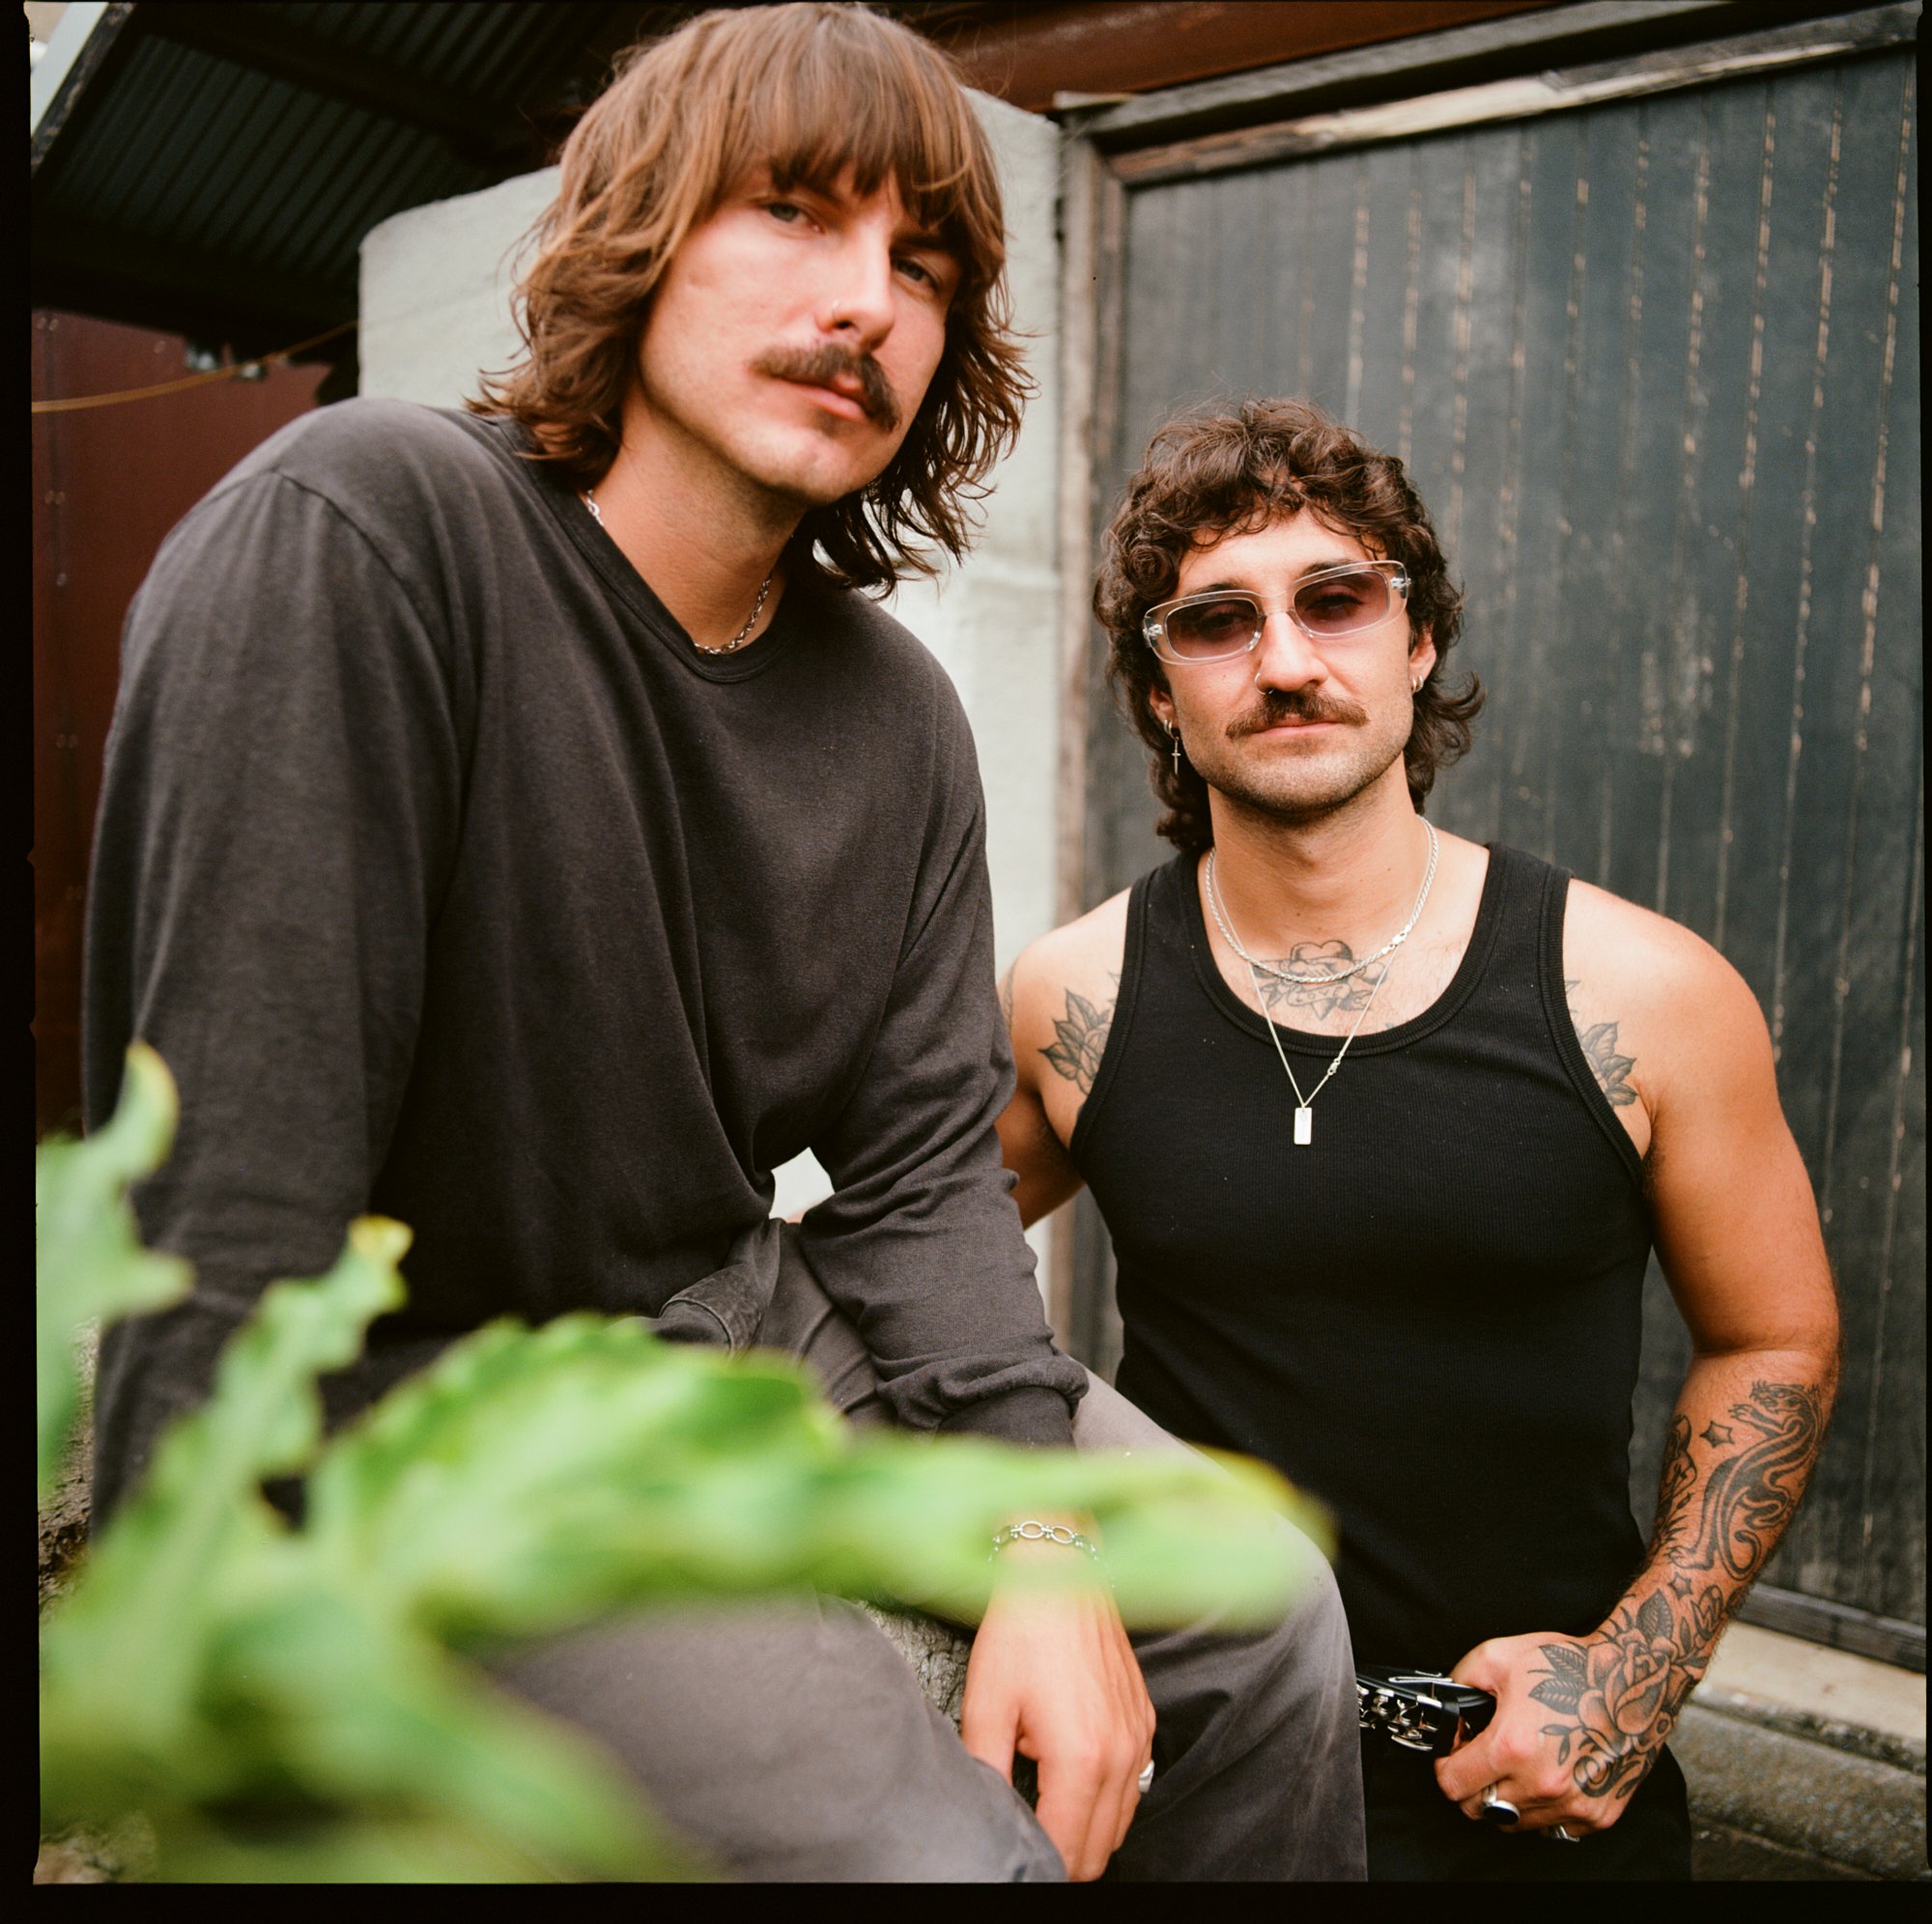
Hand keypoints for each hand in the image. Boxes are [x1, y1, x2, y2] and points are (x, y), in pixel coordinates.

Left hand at [959, 1537, 1155, 1880]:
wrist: (1061, 1571)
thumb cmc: (1022, 1631)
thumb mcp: (986, 1705)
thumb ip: (987, 1774)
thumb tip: (989, 1819)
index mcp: (1081, 1758)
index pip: (1068, 1851)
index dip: (1038, 1864)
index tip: (1015, 1859)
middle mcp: (1122, 1754)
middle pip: (1100, 1850)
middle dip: (1064, 1856)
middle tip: (1027, 1837)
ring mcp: (1139, 1737)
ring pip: (1121, 1823)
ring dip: (1087, 1829)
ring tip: (1046, 1803)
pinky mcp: (1144, 1721)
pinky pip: (1133, 1786)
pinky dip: (1106, 1797)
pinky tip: (1071, 1773)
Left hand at [1434, 1624, 1681, 1838]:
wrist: (1633, 1680)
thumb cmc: (1571, 1666)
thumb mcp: (1498, 1656)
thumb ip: (1459, 1683)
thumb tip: (1446, 1709)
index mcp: (1512, 1747)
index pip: (1453, 1786)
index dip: (1445, 1766)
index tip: (1454, 1754)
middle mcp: (1542, 1784)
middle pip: (1479, 1811)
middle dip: (1471, 1785)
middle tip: (1482, 1758)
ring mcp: (1572, 1805)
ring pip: (1513, 1823)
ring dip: (1506, 1798)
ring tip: (1518, 1764)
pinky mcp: (1597, 1816)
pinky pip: (1552, 1826)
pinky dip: (1542, 1807)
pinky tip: (1546, 1774)